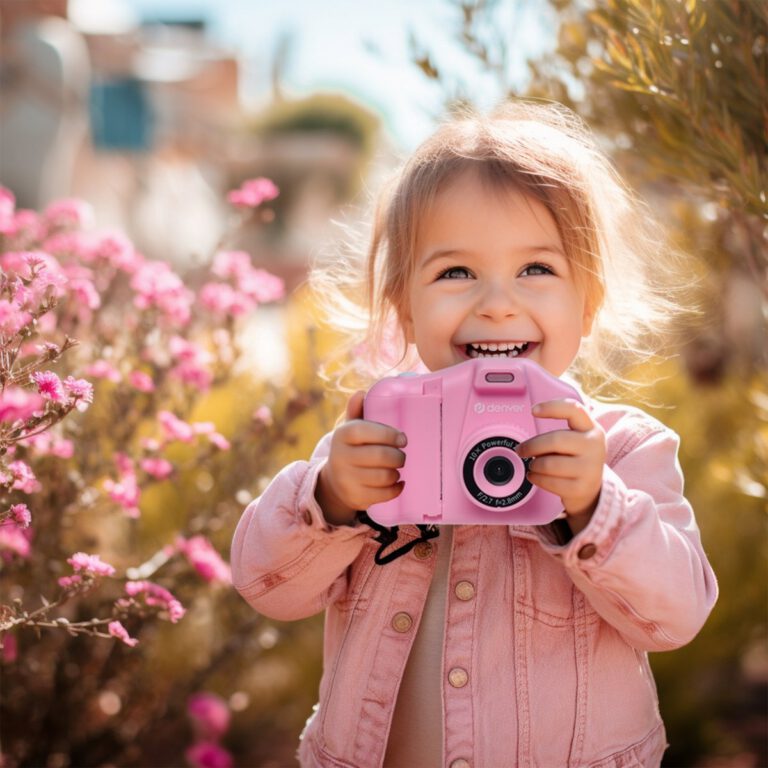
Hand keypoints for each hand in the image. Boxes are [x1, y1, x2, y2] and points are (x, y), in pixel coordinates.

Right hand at [315, 391, 406, 525]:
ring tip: (397, 468)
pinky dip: (396, 489)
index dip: (386, 434)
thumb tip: (361, 393)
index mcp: (342, 436)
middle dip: (397, 456)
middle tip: (402, 456)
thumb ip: (357, 412)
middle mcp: (341, 457)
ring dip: (396, 472)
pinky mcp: (355, 497)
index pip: (363, 431)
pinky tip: (398, 483)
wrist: (334, 482)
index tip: (403, 439)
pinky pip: (383, 495)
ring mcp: (347, 479)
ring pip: (383, 476)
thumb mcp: (350, 430)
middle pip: (378, 456)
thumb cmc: (351, 449)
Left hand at [516, 398, 605, 534]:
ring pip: (549, 463)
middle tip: (521, 450)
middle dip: (532, 445)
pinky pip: (549, 482)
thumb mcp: (576, 440)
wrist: (591, 489)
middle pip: (555, 440)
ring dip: (534, 464)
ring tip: (532, 465)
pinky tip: (534, 476)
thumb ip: (559, 433)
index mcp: (592, 429)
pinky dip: (536, 478)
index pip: (573, 410)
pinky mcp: (581, 488)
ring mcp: (590, 468)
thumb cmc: (575, 459)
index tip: (533, 410)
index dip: (552, 407)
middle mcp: (594, 446)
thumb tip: (527, 441)